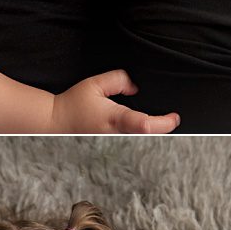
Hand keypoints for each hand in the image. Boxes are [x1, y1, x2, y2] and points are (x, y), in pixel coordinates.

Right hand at [50, 70, 177, 133]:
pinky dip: (144, 139)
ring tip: (163, 124)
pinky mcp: (112, 149)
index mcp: (115, 119)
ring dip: (156, 136)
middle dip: (165, 131)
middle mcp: (117, 135)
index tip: (175, 117)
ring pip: (143, 144)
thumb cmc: (74, 103)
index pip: (145, 125)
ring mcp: (115, 145)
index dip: (165, 123)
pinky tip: (149, 131)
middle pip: (150, 139)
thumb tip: (136, 88)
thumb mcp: (95, 84)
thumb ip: (119, 80)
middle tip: (172, 119)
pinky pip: (134, 145)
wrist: (55, 122)